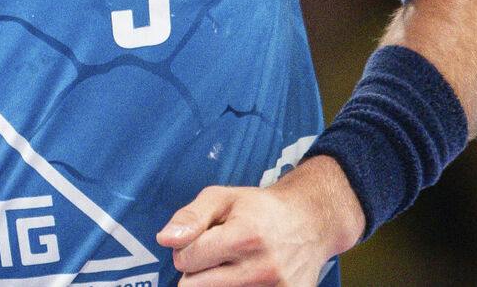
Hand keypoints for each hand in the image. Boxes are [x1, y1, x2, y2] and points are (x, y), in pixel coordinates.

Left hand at [158, 157, 364, 285]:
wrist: (310, 223)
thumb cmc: (260, 209)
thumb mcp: (222, 198)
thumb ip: (190, 216)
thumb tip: (165, 239)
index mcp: (245, 236)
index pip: (186, 259)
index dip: (187, 249)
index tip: (202, 240)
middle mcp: (262, 268)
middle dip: (197, 270)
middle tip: (217, 255)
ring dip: (215, 283)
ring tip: (233, 265)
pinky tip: (246, 278)